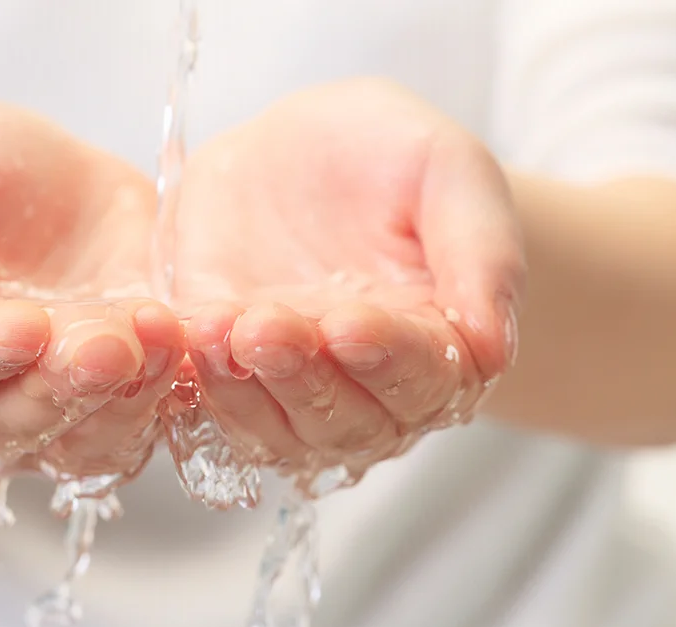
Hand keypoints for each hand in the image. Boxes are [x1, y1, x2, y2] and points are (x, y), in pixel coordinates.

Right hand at [0, 94, 183, 479]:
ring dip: (120, 400)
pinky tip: (183, 347)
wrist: (34, 176)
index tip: (23, 326)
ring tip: (157, 338)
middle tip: (106, 344)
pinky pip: (137, 427)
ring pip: (77, 442)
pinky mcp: (115, 398)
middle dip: (59, 388)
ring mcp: (49, 407)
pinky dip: (164, 399)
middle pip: (7, 426)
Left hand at [172, 79, 525, 489]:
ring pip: (272, 428)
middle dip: (304, 380)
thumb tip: (495, 346)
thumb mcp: (449, 172)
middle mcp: (362, 387)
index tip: (352, 324)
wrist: (305, 150)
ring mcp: (287, 384)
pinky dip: (192, 382)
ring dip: (242, 391)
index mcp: (435, 348)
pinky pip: (205, 400)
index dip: (388, 360)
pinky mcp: (222, 367)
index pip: (422, 381)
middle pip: (342, 421)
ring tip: (216, 331)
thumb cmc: (391, 158)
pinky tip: (180, 339)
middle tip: (269, 328)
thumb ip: (482, 252)